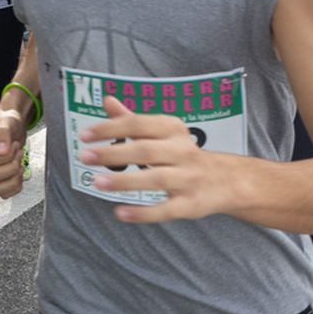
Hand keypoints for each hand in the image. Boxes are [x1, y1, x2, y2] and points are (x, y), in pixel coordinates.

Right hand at [0, 108, 27, 198]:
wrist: (12, 126)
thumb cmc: (8, 122)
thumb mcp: (7, 121)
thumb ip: (3, 133)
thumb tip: (1, 152)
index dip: (7, 157)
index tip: (13, 145)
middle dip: (12, 166)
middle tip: (18, 152)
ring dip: (13, 179)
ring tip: (18, 164)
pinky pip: (3, 194)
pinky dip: (15, 187)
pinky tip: (18, 173)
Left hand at [75, 97, 237, 223]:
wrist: (227, 180)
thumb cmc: (183, 154)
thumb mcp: (163, 132)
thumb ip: (133, 120)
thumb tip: (107, 101)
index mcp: (173, 129)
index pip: (138, 124)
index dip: (110, 128)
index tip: (85, 135)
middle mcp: (183, 151)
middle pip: (145, 150)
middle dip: (113, 153)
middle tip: (85, 156)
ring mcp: (188, 179)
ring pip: (155, 179)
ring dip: (124, 181)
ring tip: (97, 182)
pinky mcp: (191, 204)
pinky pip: (166, 209)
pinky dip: (143, 213)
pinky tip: (120, 212)